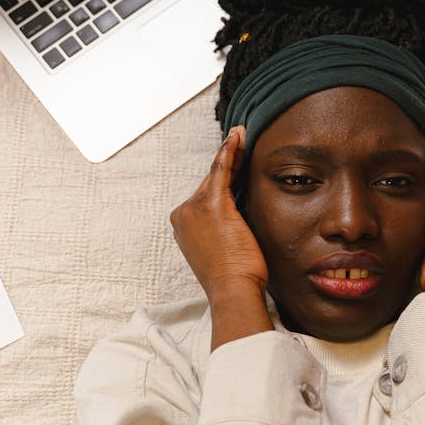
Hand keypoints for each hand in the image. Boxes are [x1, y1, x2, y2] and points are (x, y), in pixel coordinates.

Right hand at [170, 127, 272, 346]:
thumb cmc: (235, 277)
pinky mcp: (212, 204)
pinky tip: (236, 138)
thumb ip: (224, 230)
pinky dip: (229, 152)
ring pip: (216, 174)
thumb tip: (239, 218)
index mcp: (185, 226)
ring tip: (240, 135)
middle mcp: (183, 214)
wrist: (233, 290)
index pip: (205, 194)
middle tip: (240, 140)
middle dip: (226, 163)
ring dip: (230, 152)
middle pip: (209, 183)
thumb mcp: (224, 249)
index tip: (232, 161)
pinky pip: (221, 169)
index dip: (222, 177)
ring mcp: (194, 208)